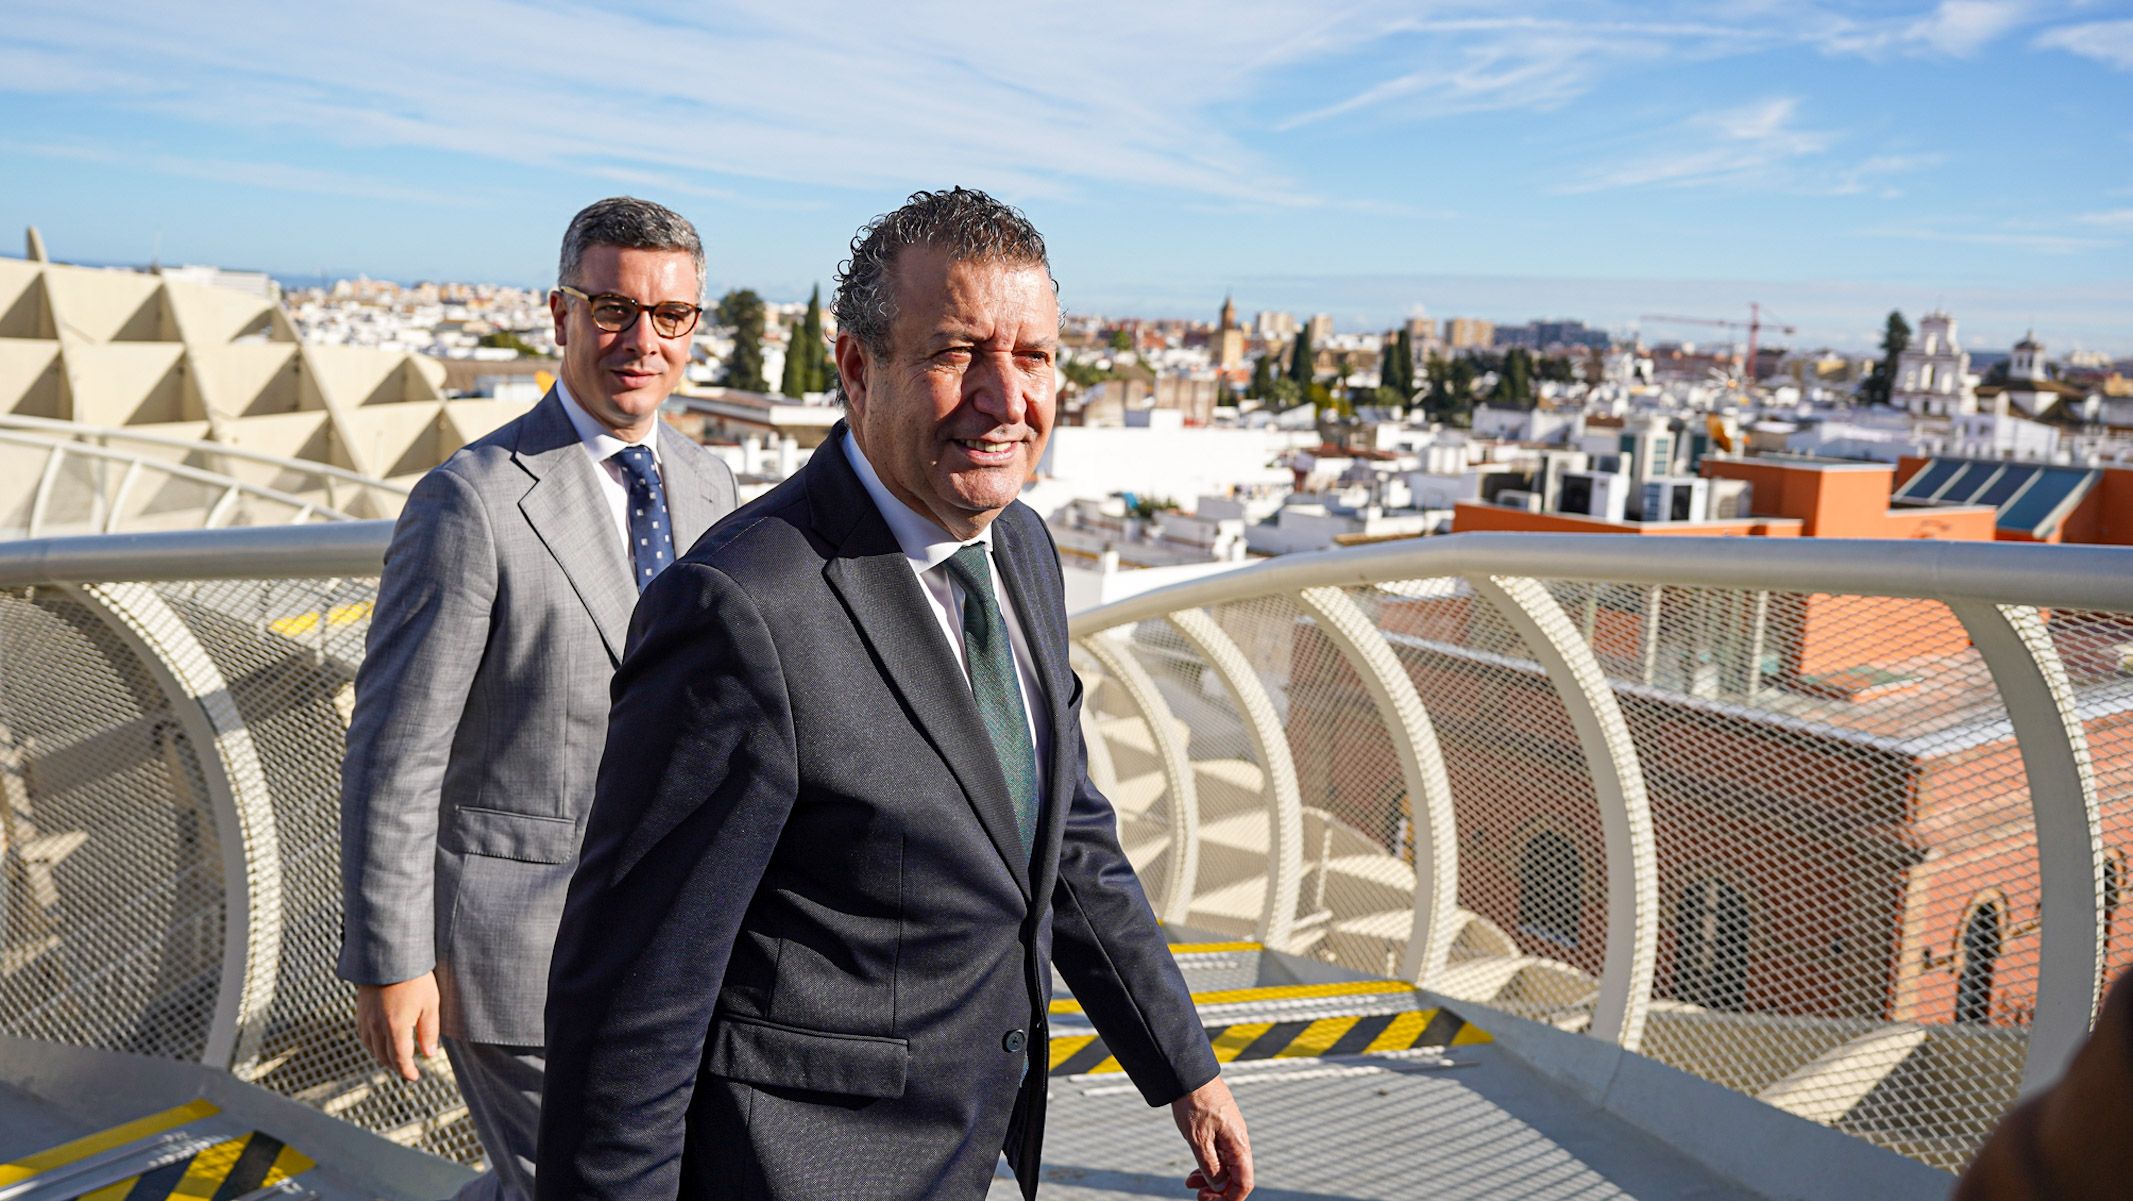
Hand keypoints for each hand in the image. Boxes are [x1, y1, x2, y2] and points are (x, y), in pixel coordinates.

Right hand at [355, 972, 440, 1081]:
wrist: (389, 956)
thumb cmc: (415, 978)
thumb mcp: (430, 1004)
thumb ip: (429, 1032)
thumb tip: (428, 1055)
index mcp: (396, 1027)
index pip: (400, 1059)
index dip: (407, 1071)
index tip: (415, 1077)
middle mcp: (377, 1026)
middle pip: (384, 1057)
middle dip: (397, 1066)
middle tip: (408, 1069)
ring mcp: (366, 1019)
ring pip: (372, 1049)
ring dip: (383, 1058)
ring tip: (396, 1059)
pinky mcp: (360, 1011)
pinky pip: (364, 1037)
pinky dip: (373, 1046)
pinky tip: (381, 1043)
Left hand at [1170, 1074, 1252, 1199]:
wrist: (1189, 1074)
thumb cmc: (1194, 1103)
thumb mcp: (1198, 1139)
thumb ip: (1209, 1165)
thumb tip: (1218, 1185)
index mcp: (1238, 1144)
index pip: (1245, 1182)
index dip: (1230, 1198)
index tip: (1208, 1200)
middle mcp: (1239, 1140)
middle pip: (1237, 1176)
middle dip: (1219, 1190)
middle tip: (1198, 1195)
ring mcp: (1231, 1134)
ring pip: (1227, 1166)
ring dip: (1211, 1178)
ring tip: (1190, 1182)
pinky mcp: (1222, 1128)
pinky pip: (1220, 1154)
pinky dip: (1209, 1164)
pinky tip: (1194, 1169)